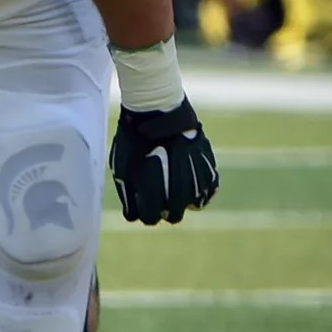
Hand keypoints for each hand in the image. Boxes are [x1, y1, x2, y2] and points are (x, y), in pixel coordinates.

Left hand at [109, 99, 218, 224]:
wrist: (156, 113)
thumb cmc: (134, 141)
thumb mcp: (121, 167)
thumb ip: (128, 194)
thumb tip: (132, 216)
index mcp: (153, 191)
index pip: (151, 218)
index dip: (145, 214)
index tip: (143, 206)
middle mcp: (178, 189)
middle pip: (174, 215)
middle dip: (163, 210)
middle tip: (158, 198)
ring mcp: (197, 179)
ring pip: (192, 204)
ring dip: (182, 200)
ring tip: (172, 186)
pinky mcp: (210, 168)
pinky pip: (208, 190)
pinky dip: (199, 190)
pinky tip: (188, 183)